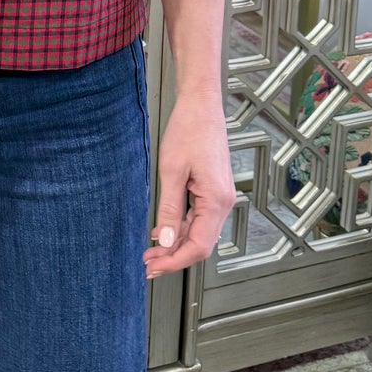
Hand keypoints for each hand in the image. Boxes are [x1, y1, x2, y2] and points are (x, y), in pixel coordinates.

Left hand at [143, 89, 235, 279]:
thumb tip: (165, 242)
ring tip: (151, 250)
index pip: (198, 246)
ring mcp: (219, 197)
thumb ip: (169, 210)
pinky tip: (162, 231)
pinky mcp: (212, 190)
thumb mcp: (171, 171)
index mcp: (216, 201)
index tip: (153, 267)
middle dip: (173, 256)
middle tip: (147, 264)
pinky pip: (198, 218)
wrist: (200, 105)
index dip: (175, 261)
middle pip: (200, 244)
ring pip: (199, 232)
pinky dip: (180, 228)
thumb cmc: (188, 130)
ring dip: (176, 244)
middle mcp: (223, 202)